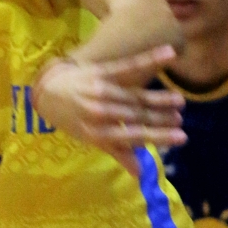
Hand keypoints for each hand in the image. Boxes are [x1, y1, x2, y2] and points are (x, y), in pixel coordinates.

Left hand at [31, 46, 184, 175]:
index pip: (131, 136)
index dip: (156, 137)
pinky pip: (127, 66)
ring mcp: (99, 89)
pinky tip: (169, 54)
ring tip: (178, 101)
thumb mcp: (90, 139)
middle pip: (135, 115)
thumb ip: (117, 152)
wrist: (47, 91)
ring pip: (133, 95)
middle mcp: (97, 112)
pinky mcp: (100, 70)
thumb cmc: (72, 119)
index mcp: (96, 132)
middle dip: (160, 118)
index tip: (180, 137)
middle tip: (179, 120)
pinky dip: (149, 60)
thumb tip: (140, 173)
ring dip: (158, 98)